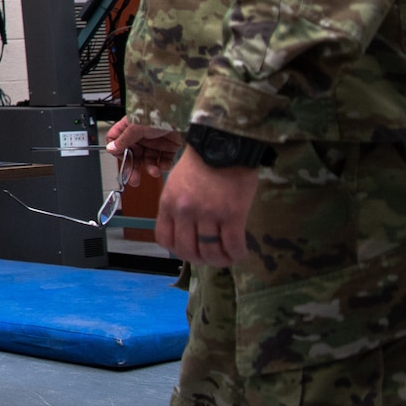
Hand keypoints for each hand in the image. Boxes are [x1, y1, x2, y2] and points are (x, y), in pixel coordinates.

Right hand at [106, 117, 181, 177]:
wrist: (181, 114)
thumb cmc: (157, 114)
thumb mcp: (135, 127)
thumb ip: (123, 139)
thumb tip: (111, 148)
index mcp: (130, 128)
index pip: (118, 142)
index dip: (119, 152)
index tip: (123, 159)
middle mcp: (141, 136)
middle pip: (133, 155)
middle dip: (133, 167)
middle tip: (133, 179)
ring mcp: (155, 142)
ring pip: (148, 160)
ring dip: (150, 168)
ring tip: (154, 171)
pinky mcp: (169, 146)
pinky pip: (164, 160)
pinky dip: (163, 165)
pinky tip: (163, 165)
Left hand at [155, 149, 258, 267]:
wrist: (225, 145)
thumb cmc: (202, 162)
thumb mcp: (177, 183)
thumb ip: (178, 206)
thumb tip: (186, 231)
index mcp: (168, 203)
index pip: (165, 239)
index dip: (178, 250)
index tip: (190, 250)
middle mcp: (185, 211)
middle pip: (187, 251)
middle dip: (200, 260)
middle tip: (212, 257)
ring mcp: (208, 214)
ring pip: (210, 252)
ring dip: (220, 260)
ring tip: (228, 256)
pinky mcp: (232, 214)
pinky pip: (233, 246)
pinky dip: (237, 254)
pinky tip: (241, 252)